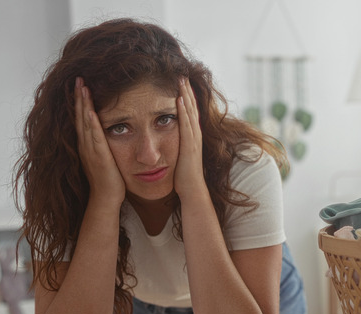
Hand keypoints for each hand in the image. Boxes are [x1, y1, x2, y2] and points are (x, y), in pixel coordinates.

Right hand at [74, 77, 125, 205]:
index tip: (81, 84)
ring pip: (84, 122)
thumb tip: (111, 130)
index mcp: (87, 144)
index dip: (81, 101)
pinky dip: (91, 123)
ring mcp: (90, 150)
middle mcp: (85, 144)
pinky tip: (90, 111)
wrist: (107, 198)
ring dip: (83, 104)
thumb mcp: (106, 156)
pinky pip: (94, 137)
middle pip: (80, 115)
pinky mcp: (98, 157)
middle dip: (79, 96)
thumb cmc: (110, 178)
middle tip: (78, 77)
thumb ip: (105, 143)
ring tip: (82, 86)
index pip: (82, 117)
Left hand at [174, 77, 206, 196]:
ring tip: (181, 80)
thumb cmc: (183, 178)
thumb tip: (165, 141)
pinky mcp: (189, 146)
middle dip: (187, 91)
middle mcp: (194, 136)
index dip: (186, 97)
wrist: (192, 191)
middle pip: (191, 108)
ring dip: (186, 96)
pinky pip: (186, 125)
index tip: (181, 84)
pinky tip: (179, 100)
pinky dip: (184, 111)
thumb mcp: (178, 157)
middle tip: (182, 74)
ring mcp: (193, 140)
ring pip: (190, 113)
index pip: (189, 113)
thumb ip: (174, 146)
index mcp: (191, 138)